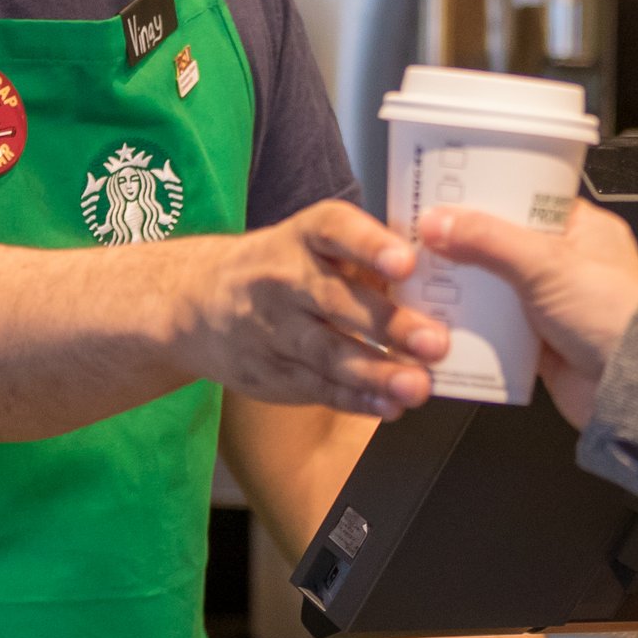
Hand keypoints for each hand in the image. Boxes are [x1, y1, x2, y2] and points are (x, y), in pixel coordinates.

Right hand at [175, 198, 448, 416]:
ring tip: (417, 385)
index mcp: (302, 237)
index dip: (369, 245)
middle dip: (388, 323)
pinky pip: (318, 389)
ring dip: (376, 372)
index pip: (334, 230)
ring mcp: (274, 330)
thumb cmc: (280, 267)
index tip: (405, 261)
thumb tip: (439, 276)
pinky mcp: (273, 372)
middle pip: (336, 301)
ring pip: (328, 353)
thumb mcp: (310, 244)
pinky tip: (389, 407)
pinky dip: (356, 400)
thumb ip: (365, 259)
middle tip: (436, 341)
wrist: (197, 303)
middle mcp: (284, 279)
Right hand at [415, 194, 637, 424]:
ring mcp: (548, 301)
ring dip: (463, 286)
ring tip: (423, 276)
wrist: (630, 390)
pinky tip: (442, 318)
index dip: (484, 192)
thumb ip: (489, 240)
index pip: (523, 196)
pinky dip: (470, 324)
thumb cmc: (615, 319)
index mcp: (580, 227)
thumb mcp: (547, 264)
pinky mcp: (535, 338)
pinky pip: (492, 325)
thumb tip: (439, 221)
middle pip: (499, 242)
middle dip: (463, 243)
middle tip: (424, 235)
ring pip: (491, 285)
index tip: (446, 190)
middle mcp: (564, 261)